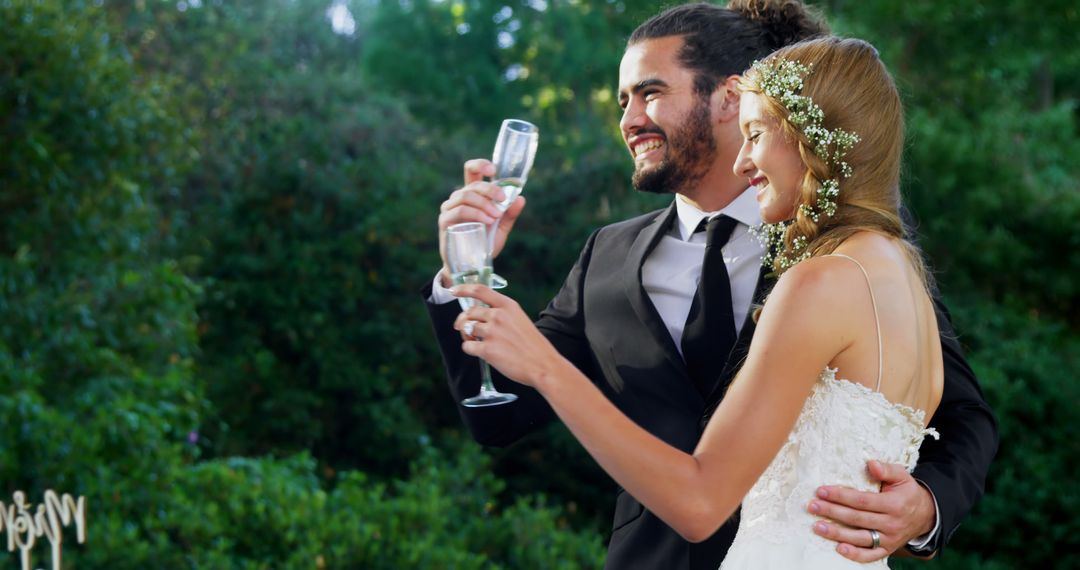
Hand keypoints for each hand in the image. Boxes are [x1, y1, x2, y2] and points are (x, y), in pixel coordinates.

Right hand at [437, 159, 525, 285]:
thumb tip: (521, 198)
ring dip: (483, 203)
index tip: (493, 170)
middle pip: (472, 183)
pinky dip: (475, 213)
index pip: (471, 171)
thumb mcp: (501, 229)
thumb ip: (510, 214)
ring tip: (495, 216)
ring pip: (465, 195)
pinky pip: (460, 210)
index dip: (480, 165)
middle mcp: (459, 198)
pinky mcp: (445, 221)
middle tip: (502, 200)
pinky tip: (487, 221)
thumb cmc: (484, 244)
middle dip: (489, 188)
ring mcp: (450, 209)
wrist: (471, 266)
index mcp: (473, 195)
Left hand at [452, 284, 565, 388]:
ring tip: (475, 342)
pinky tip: (479, 353)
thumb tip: (479, 318)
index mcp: (508, 306)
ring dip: (466, 336)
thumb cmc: (533, 346)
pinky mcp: (487, 349)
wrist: (543, 365)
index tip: (453, 290)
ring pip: (467, 329)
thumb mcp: (520, 320)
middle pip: (469, 312)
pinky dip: (469, 349)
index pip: (480, 290)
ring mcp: (492, 332)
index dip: (463, 289)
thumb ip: (502, 315)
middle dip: (462, 320)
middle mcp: (498, 315)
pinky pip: (467, 346)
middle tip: (460, 327)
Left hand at [807, 460, 935, 562]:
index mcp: (893, 504)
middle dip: (832, 512)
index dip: (841, 496)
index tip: (821, 491)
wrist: (925, 515)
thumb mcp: (902, 476)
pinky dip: (855, 555)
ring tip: (817, 527)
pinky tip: (838, 548)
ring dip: (837, 534)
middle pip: (857, 518)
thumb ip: (887, 469)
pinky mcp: (887, 550)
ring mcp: (889, 539)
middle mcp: (891, 524)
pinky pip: (870, 555)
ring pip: (860, 538)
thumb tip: (871, 464)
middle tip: (812, 507)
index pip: (862, 500)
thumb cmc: (906, 492)